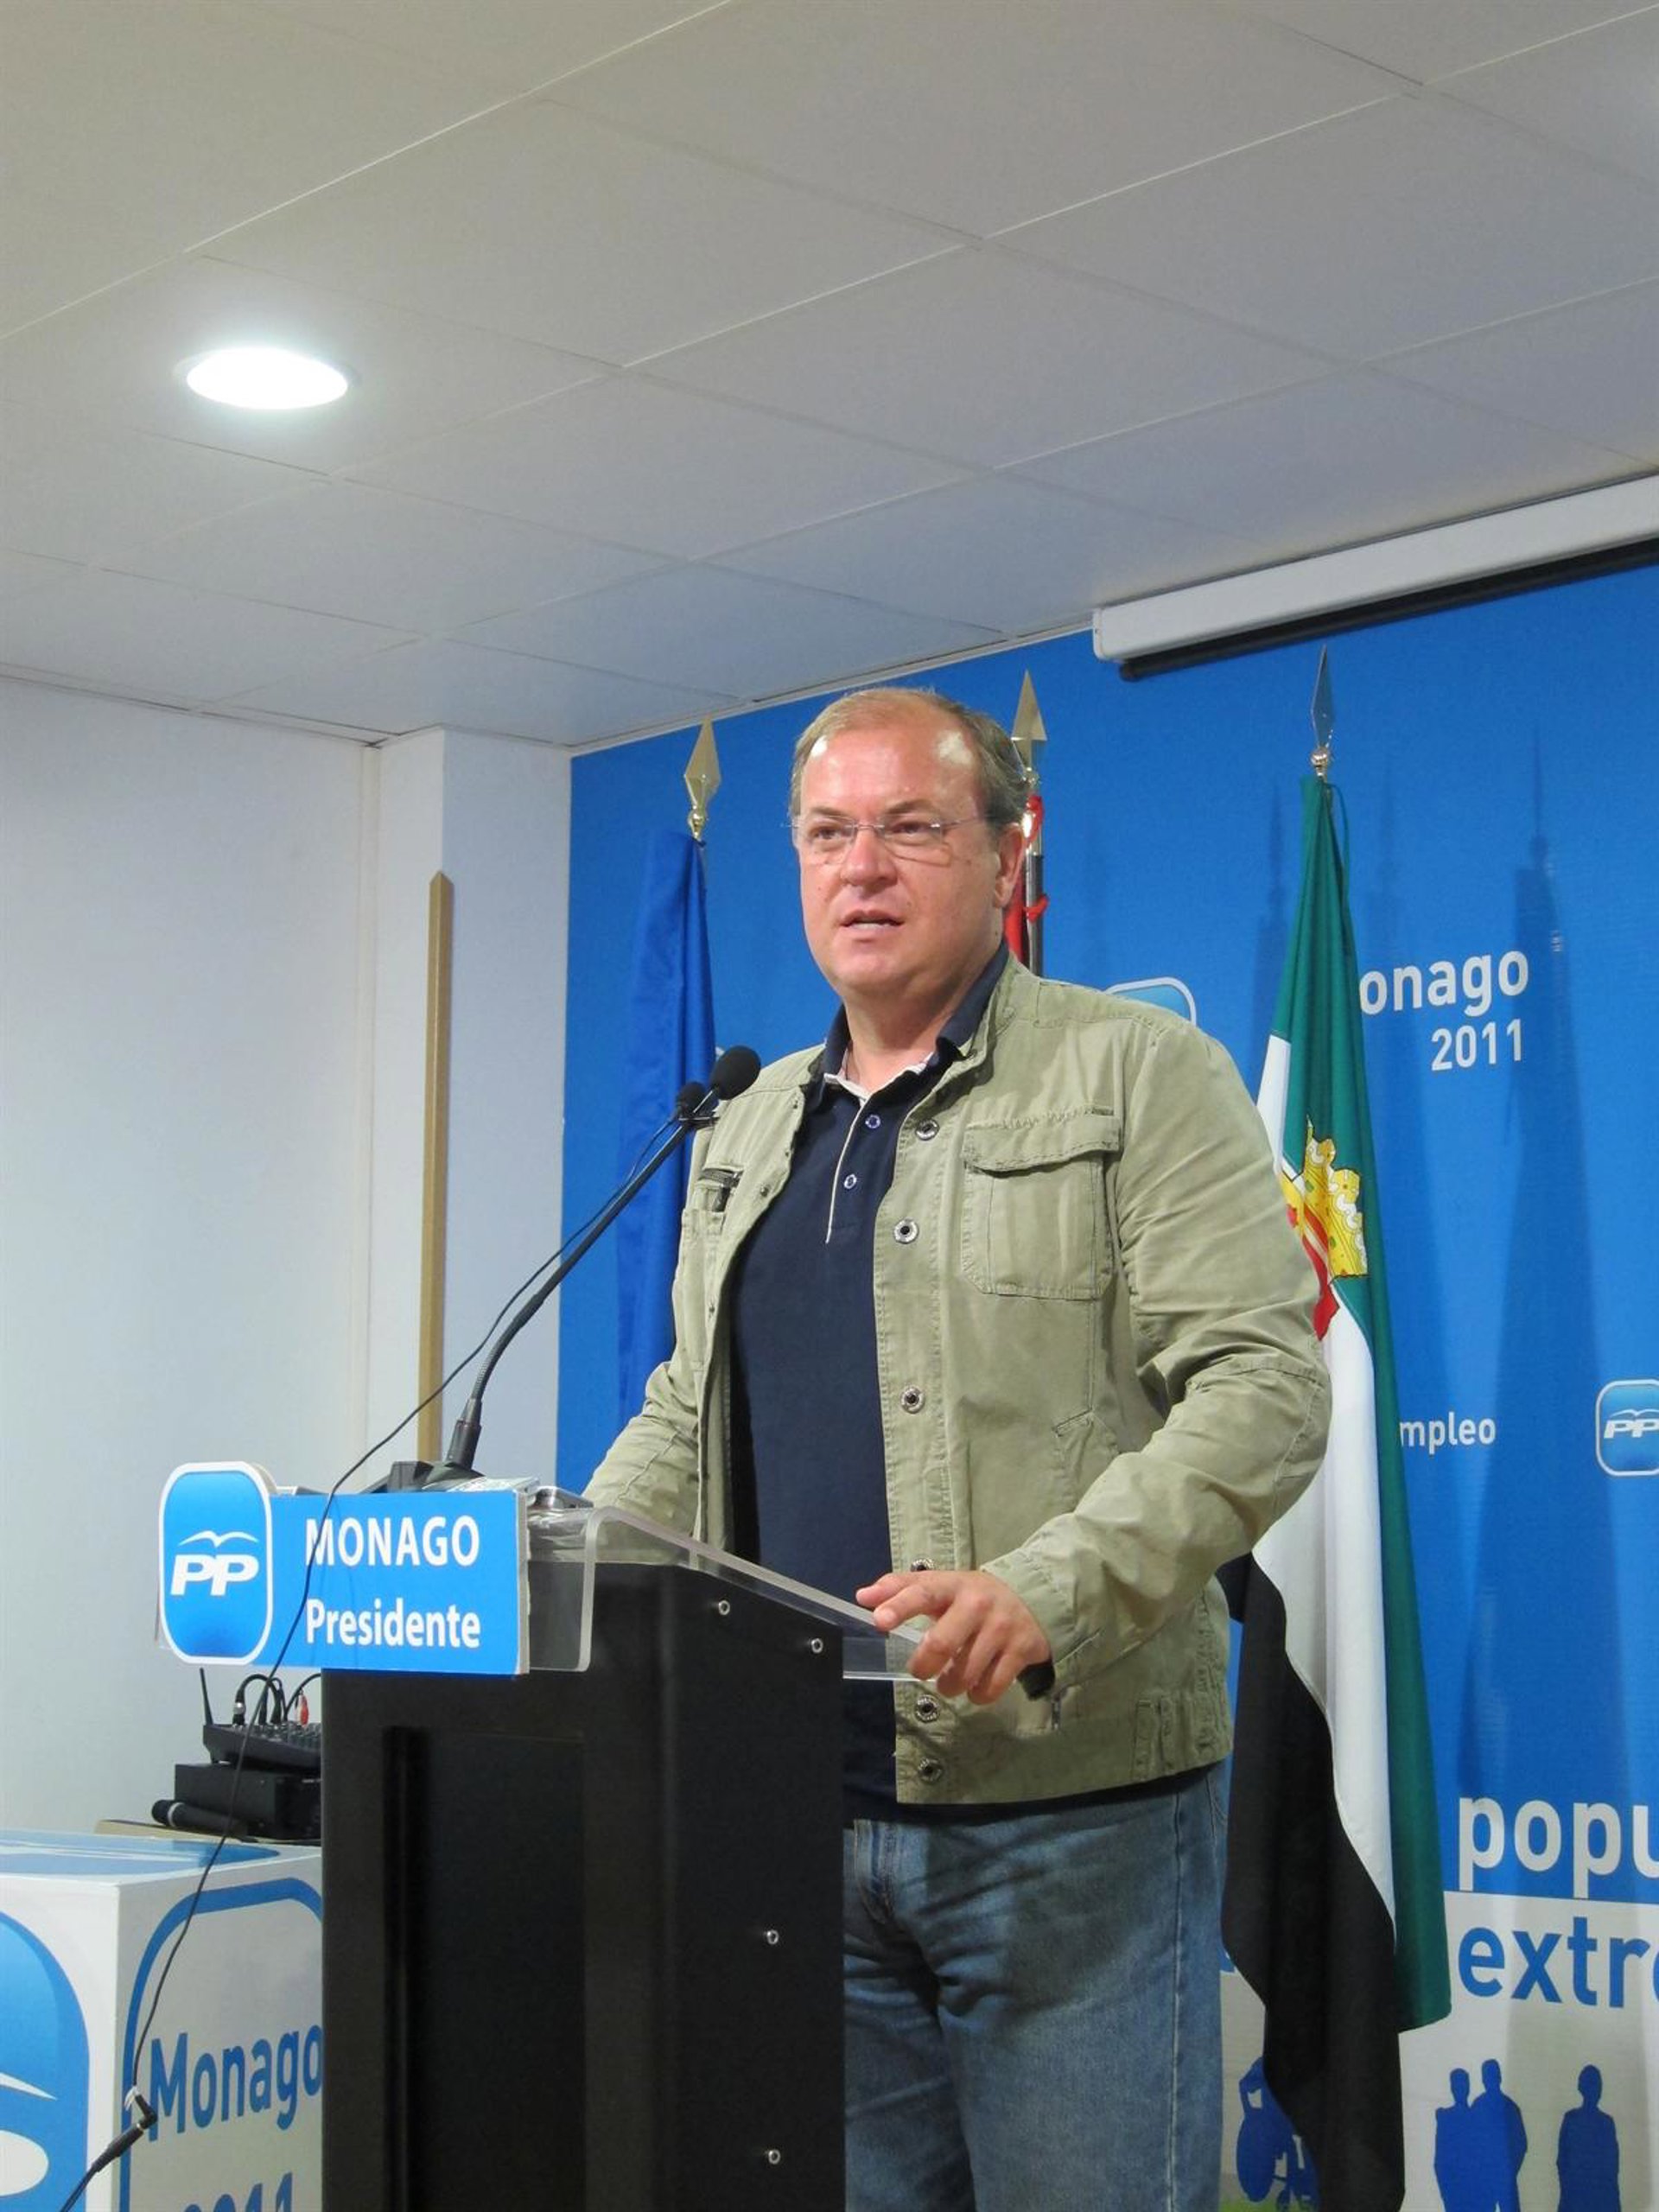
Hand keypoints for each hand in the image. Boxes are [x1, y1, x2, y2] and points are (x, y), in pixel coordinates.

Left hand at [855, 1568, 1050, 1705]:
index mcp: (953, 1585)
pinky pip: (991, 1688)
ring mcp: (1002, 1628)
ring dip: (950, 1685)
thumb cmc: (971, 1597)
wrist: (1032, 1598)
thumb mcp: (940, 1586)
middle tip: (921, 1670)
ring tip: (950, 1679)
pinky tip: (976, 1684)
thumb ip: (901, 1590)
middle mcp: (978, 1604)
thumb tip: (862, 1597)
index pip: (922, 1592)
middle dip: (924, 1666)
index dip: (899, 1606)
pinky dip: (977, 1695)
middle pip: (942, 1643)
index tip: (878, 1621)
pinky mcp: (1022, 1650)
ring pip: (965, 1673)